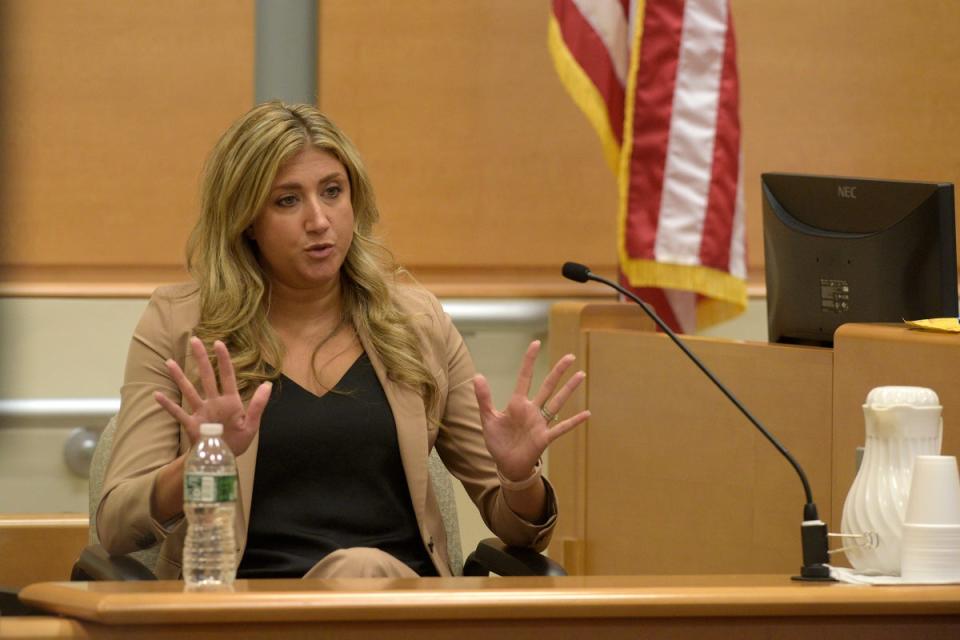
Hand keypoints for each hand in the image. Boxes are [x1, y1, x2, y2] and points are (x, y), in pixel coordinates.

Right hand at [154, 337, 271, 455]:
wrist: (221, 461)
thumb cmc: (237, 442)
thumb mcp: (251, 425)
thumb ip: (257, 405)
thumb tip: (267, 384)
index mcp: (230, 401)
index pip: (227, 376)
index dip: (224, 360)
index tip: (218, 343)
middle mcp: (214, 403)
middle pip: (207, 376)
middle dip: (201, 359)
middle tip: (194, 340)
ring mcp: (201, 412)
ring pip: (189, 390)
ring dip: (180, 377)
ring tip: (169, 362)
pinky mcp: (192, 425)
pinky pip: (178, 413)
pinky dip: (168, 405)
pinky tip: (157, 395)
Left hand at [473, 340, 589, 481]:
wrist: (506, 465)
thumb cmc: (498, 441)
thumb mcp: (488, 418)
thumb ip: (484, 398)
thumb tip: (477, 375)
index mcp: (517, 404)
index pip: (525, 378)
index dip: (529, 361)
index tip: (536, 343)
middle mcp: (532, 410)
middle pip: (548, 386)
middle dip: (558, 371)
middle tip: (570, 356)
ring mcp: (540, 423)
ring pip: (557, 402)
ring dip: (569, 389)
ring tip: (581, 375)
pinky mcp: (544, 438)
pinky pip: (561, 428)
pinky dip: (574, 422)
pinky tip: (587, 413)